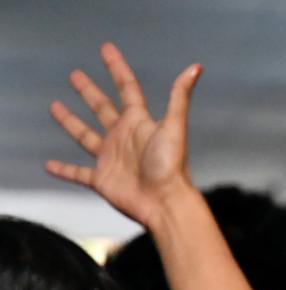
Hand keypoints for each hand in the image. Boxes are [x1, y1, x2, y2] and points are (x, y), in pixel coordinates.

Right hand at [45, 42, 201, 228]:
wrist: (165, 203)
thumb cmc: (171, 166)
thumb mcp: (175, 126)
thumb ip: (180, 96)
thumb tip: (196, 68)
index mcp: (139, 123)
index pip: (127, 88)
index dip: (117, 68)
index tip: (106, 49)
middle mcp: (123, 138)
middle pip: (102, 109)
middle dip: (89, 92)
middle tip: (75, 75)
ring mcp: (111, 158)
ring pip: (85, 136)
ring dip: (70, 122)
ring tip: (55, 107)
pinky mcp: (101, 180)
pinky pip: (77, 173)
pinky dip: (63, 170)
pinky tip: (49, 165)